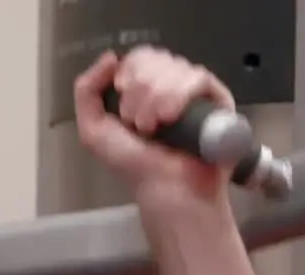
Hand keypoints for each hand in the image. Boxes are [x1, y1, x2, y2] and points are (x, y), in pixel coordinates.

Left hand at [73, 47, 234, 208]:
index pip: (139, 56)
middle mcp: (170, 85)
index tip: (122, 100)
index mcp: (144, 88)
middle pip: (154, 57)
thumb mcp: (93, 129)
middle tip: (136, 123)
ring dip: (154, 98)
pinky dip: (177, 95)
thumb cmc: (133, 165)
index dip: (129, 72)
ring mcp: (194, 91)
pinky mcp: (217, 99)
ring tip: (151, 128)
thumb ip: (87, 91)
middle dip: (138, 89)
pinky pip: (197, 77)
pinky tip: (169, 119)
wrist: (166, 188)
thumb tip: (111, 56)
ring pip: (174, 66)